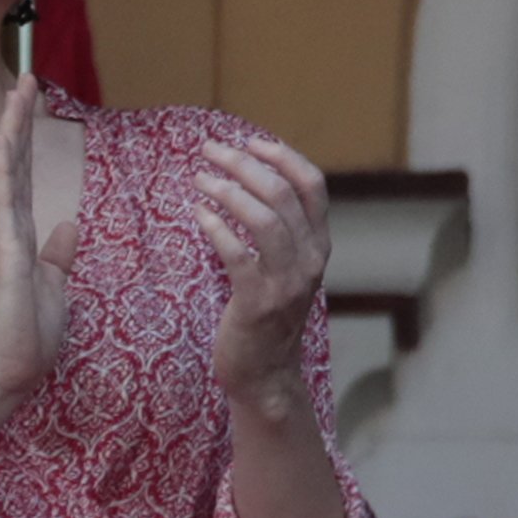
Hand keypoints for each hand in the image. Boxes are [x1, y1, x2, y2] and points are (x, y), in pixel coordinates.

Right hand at [0, 73, 77, 413]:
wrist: (7, 371)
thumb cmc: (26, 335)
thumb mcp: (52, 286)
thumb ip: (57, 255)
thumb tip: (68, 226)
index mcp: (19, 234)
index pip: (25, 175)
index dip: (28, 138)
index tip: (34, 103)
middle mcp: (5, 228)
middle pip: (11, 162)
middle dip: (19, 119)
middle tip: (26, 78)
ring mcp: (0, 238)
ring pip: (3, 172)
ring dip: (10, 132)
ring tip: (18, 92)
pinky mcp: (1, 253)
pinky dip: (0, 171)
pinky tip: (0, 143)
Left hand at [199, 134, 329, 410]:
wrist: (267, 376)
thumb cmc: (268, 316)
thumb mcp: (287, 268)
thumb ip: (282, 231)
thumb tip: (250, 181)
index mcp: (319, 245)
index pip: (313, 185)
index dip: (282, 156)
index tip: (249, 142)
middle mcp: (310, 260)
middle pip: (282, 193)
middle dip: (242, 164)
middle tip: (209, 151)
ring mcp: (286, 283)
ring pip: (265, 219)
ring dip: (228, 190)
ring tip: (200, 179)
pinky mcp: (258, 303)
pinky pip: (238, 256)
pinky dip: (217, 229)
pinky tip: (199, 215)